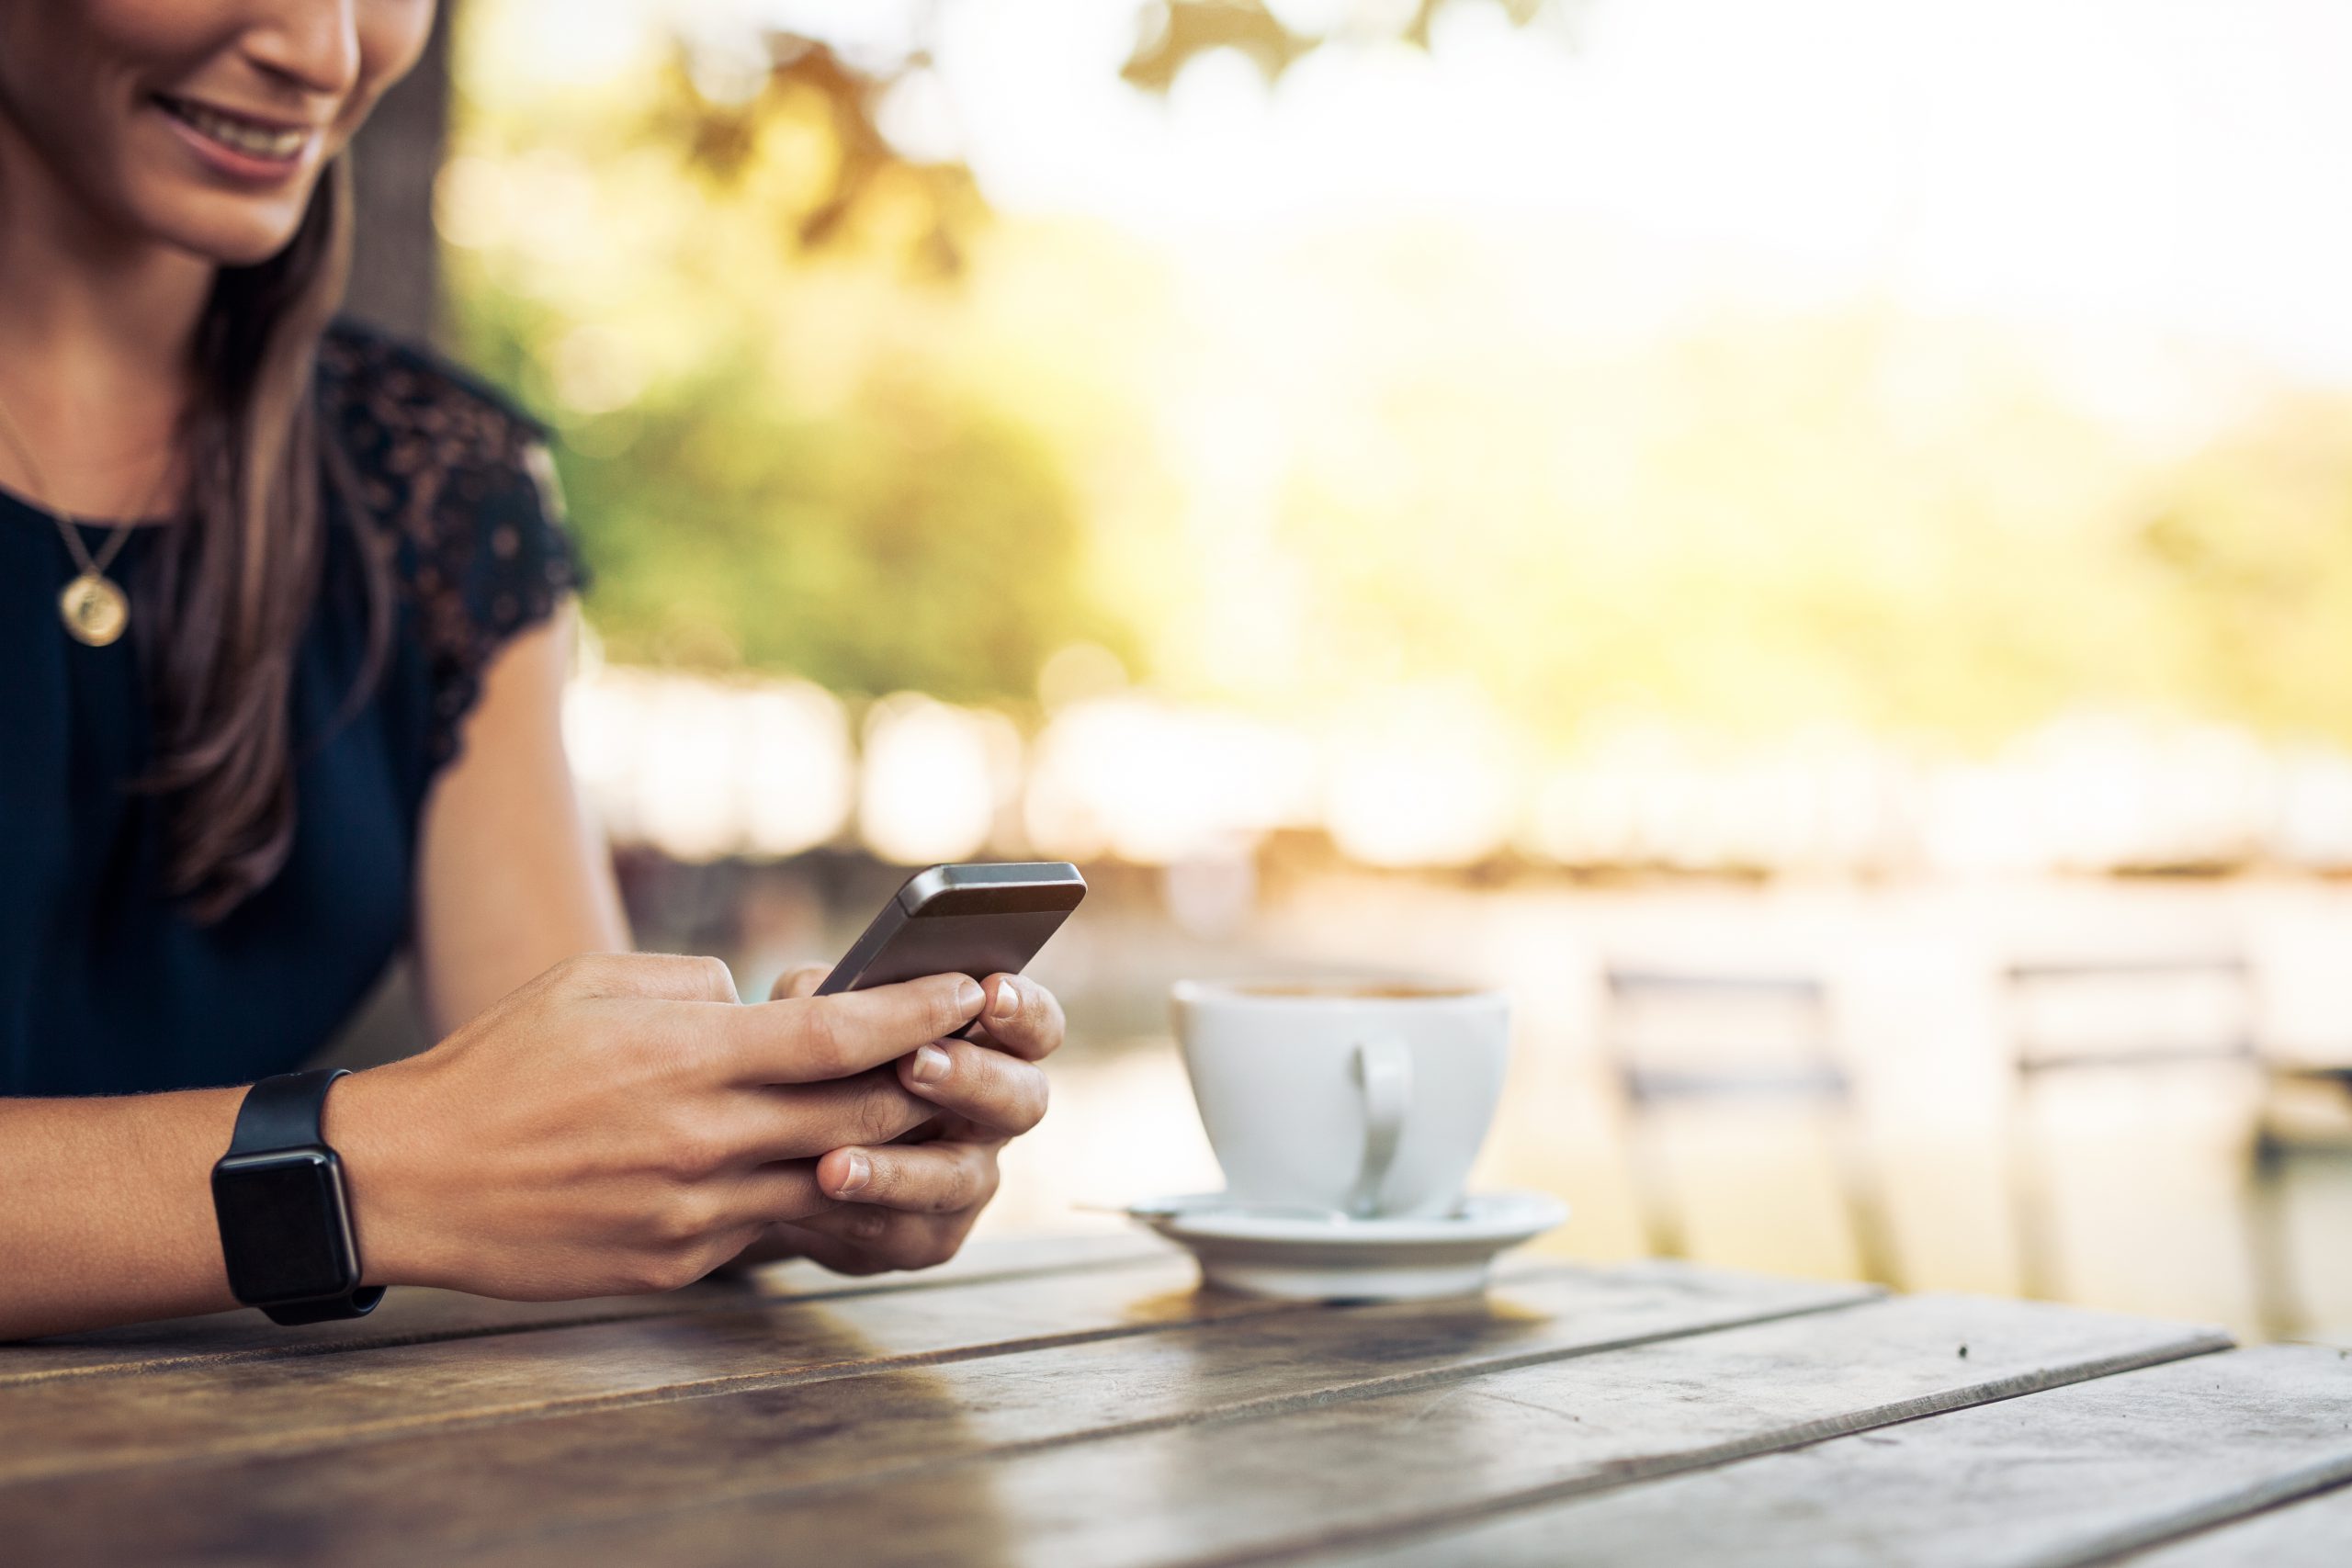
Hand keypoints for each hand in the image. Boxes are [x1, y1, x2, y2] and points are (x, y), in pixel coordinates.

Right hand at [329, 953, 987, 1298]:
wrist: (411, 1179)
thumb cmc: (501, 1063)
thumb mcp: (595, 982)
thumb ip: (697, 986)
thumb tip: (763, 1003)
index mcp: (689, 1056)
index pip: (842, 1035)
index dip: (920, 1013)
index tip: (971, 988)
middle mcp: (704, 1138)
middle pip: (861, 1115)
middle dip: (929, 1084)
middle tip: (974, 1055)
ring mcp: (694, 1211)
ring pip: (829, 1180)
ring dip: (883, 1150)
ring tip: (922, 1117)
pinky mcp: (676, 1263)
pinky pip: (767, 1226)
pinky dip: (803, 1193)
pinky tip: (825, 1169)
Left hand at [732, 965, 1062, 1275]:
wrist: (781, 1157)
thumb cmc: (820, 1066)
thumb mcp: (818, 1013)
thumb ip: (833, 994)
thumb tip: (829, 991)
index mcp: (990, 1050)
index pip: (1038, 1028)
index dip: (1024, 1011)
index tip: (990, 992)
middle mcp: (994, 1119)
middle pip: (1023, 1102)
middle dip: (972, 1079)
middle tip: (916, 1063)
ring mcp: (968, 1183)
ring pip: (955, 1179)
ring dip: (897, 1169)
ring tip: (836, 1162)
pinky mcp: (925, 1239)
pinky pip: (899, 1230)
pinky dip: (853, 1209)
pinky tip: (813, 1193)